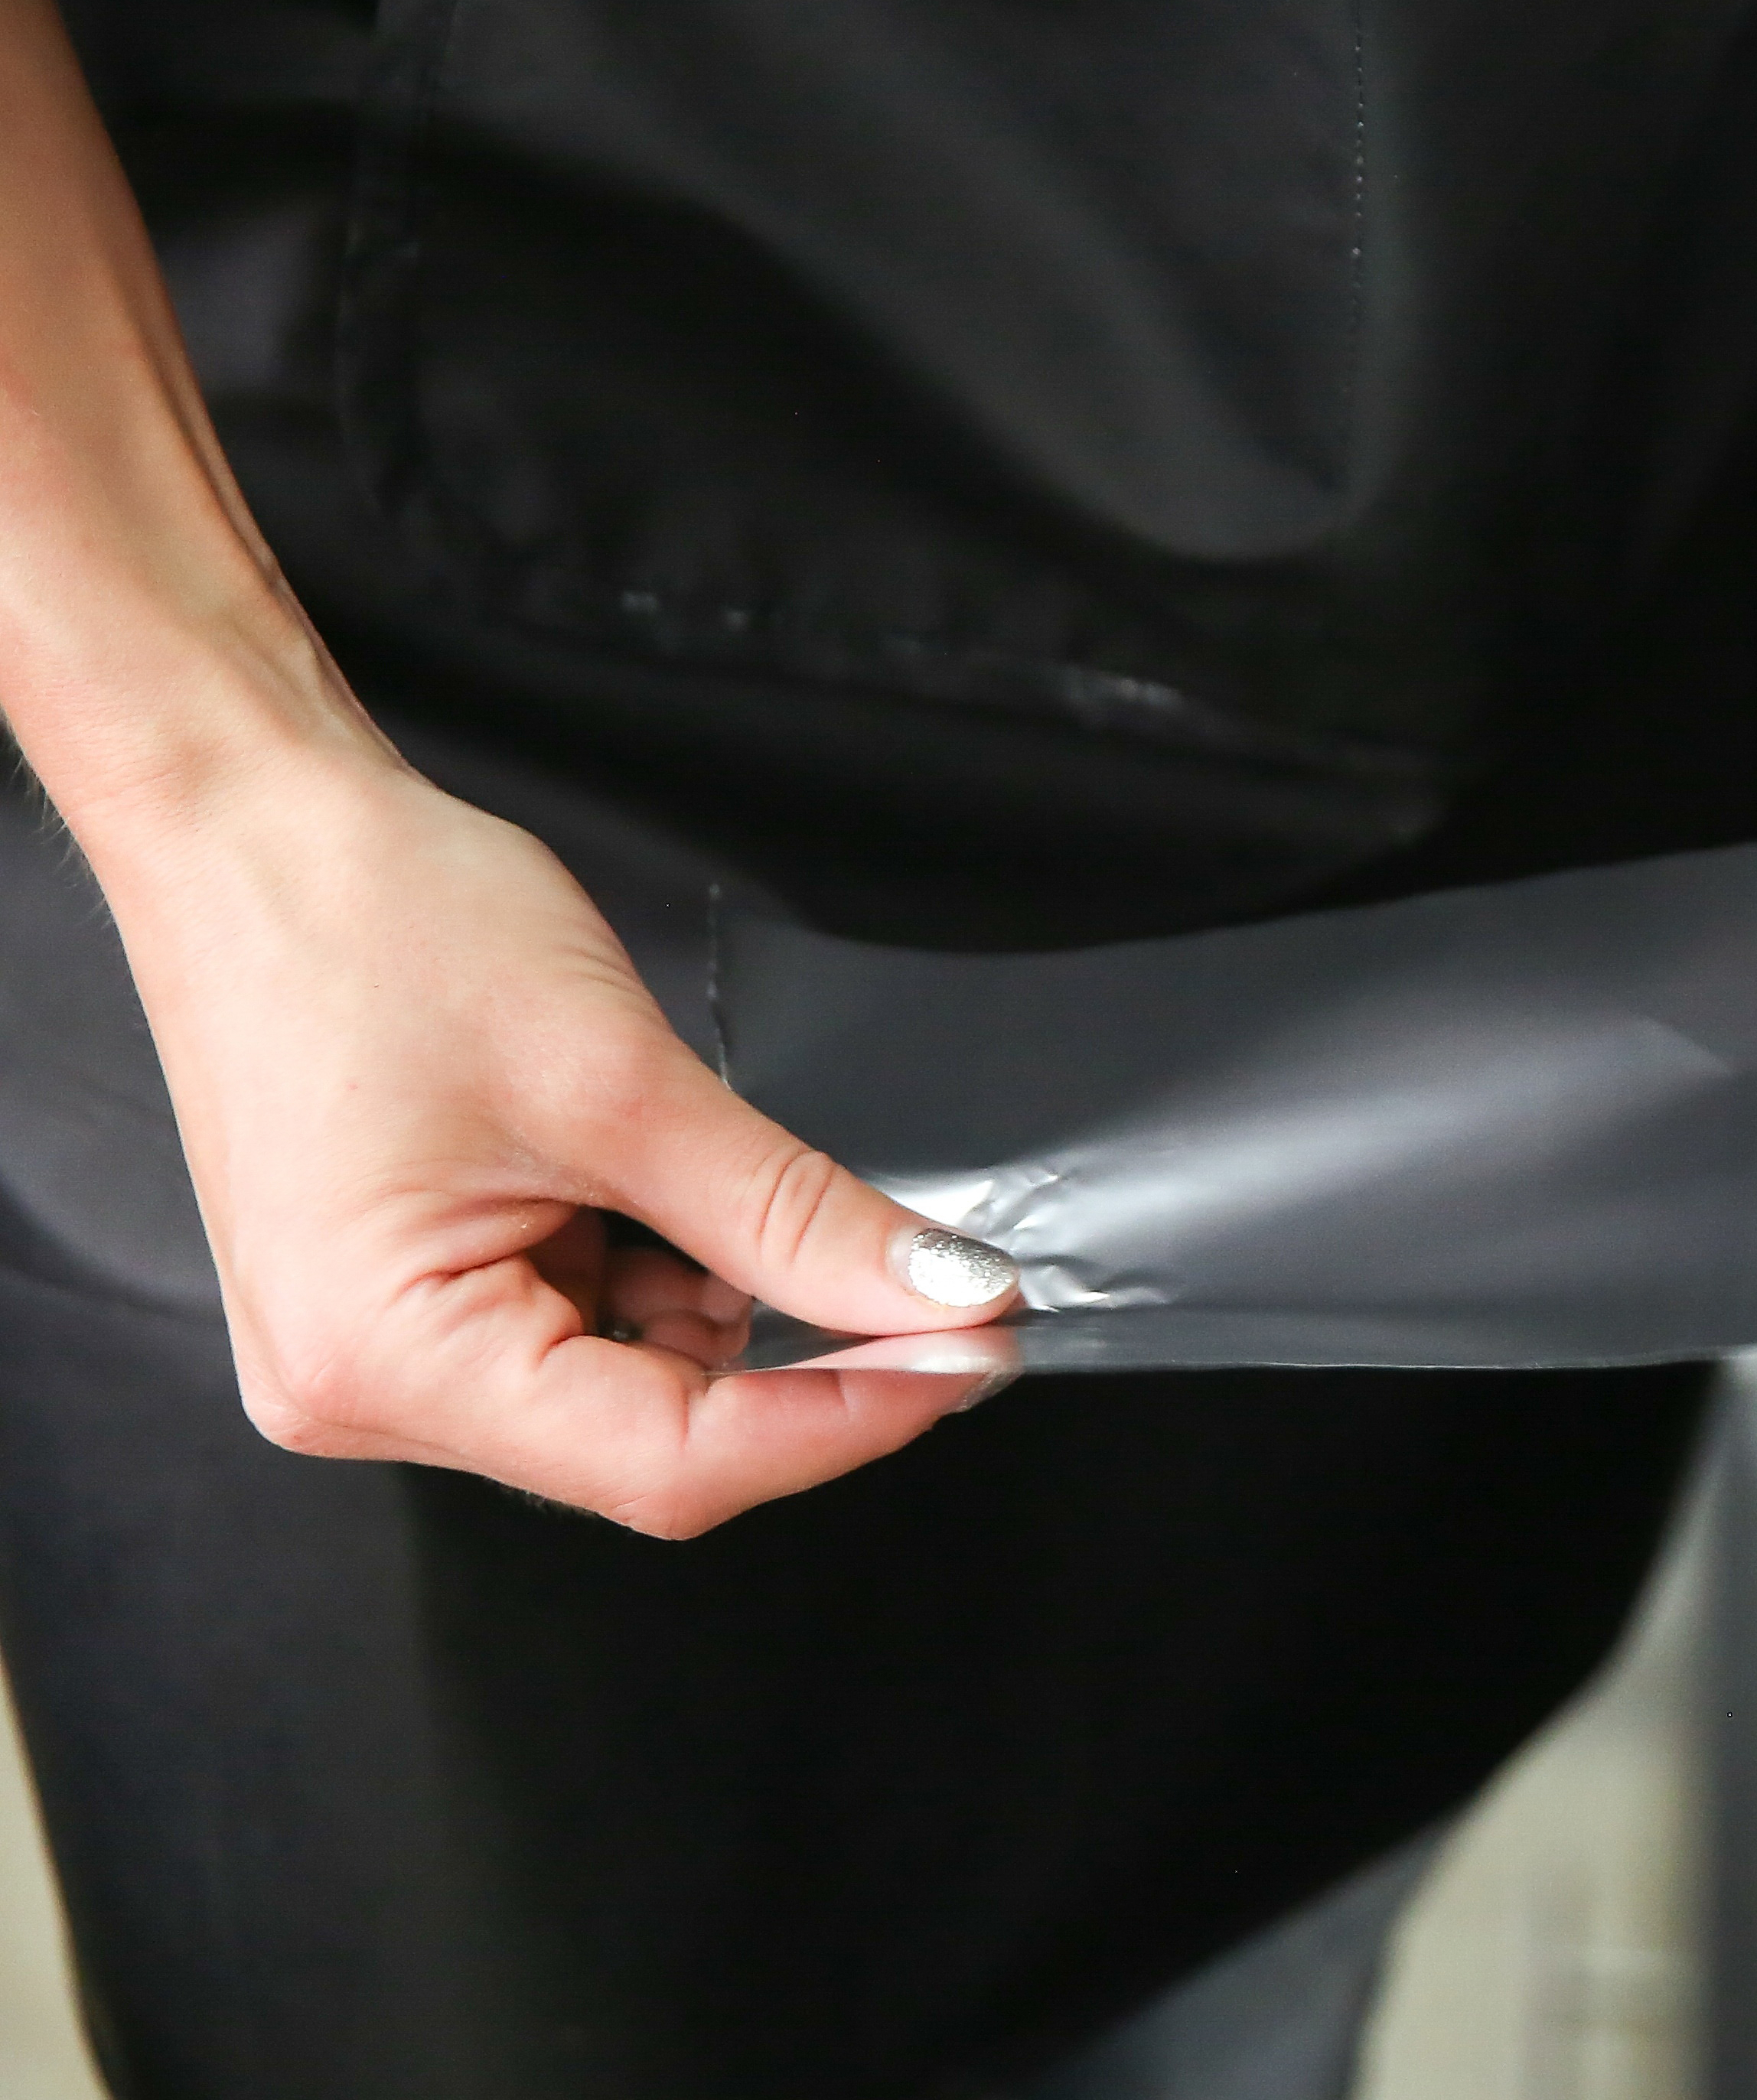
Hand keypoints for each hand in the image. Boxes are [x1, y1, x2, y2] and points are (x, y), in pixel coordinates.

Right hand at [88, 756, 1016, 1535]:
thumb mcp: (624, 1084)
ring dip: (725, 1304)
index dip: (845, 1422)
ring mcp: (377, 1347)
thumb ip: (792, 1214)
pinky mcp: (406, 1296)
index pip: (670, 1465)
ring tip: (741, 1187)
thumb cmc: (369, 924)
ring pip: (628, 1385)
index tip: (972, 1358)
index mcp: (386, 1361)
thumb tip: (942, 1295)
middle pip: (650, 1441)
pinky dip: (661, 1271)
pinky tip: (672, 1190)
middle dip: (797, 1360)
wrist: (249, 825)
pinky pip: (578, 1326)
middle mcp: (363, 1387)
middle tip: (933, 1285)